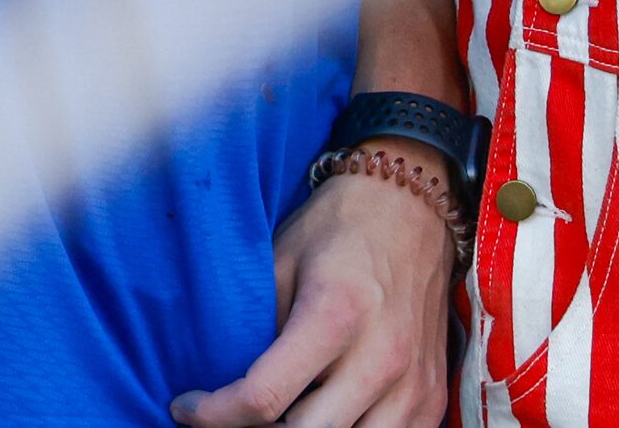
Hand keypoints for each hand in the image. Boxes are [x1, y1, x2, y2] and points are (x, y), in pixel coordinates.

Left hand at [169, 150, 454, 427]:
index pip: (266, 396)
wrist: (410, 211)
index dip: (217, 414)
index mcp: (334, 315)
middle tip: (225, 415)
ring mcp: (413, 385)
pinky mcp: (432, 399)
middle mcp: (381, 357)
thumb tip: (223, 377)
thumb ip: (257, 324)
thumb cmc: (335, 231)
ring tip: (269, 419)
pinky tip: (316, 416)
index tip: (186, 407)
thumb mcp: (278, 261)